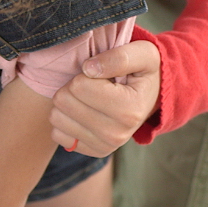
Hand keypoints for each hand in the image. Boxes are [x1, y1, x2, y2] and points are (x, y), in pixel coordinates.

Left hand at [50, 40, 160, 156]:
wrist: (151, 97)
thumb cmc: (143, 72)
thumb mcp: (142, 54)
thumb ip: (119, 57)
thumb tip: (88, 68)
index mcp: (129, 109)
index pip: (78, 85)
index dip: (85, 74)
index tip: (101, 76)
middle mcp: (117, 134)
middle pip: (63, 101)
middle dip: (73, 87)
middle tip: (92, 87)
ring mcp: (104, 146)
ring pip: (56, 117)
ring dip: (67, 103)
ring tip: (88, 99)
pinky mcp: (92, 152)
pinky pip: (56, 134)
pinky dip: (66, 120)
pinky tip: (83, 113)